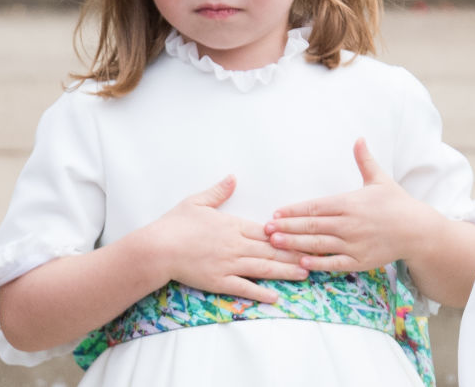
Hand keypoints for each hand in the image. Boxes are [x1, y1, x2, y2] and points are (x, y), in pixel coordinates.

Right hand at [146, 175, 308, 302]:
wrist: (157, 248)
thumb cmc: (175, 224)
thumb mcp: (197, 201)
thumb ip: (219, 191)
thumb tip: (233, 177)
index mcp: (233, 225)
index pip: (266, 231)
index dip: (287, 234)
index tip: (305, 234)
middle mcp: (236, 245)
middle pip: (271, 250)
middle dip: (295, 253)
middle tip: (316, 256)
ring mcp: (229, 264)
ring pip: (263, 269)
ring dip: (286, 271)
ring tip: (305, 274)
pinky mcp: (219, 281)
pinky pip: (244, 288)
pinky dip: (261, 292)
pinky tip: (275, 296)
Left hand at [265, 139, 437, 271]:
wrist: (417, 230)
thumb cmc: (396, 203)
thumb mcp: (379, 179)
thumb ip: (364, 160)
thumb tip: (359, 138)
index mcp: (350, 202)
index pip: (315, 206)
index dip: (294, 210)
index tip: (277, 212)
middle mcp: (349, 223)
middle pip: (312, 225)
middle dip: (287, 227)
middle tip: (266, 229)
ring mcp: (354, 243)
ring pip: (318, 244)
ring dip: (295, 244)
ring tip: (275, 243)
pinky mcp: (359, 260)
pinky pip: (333, 263)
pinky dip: (317, 263)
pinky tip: (300, 262)